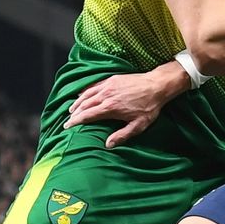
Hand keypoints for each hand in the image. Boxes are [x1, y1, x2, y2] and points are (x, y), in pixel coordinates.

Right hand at [65, 63, 190, 147]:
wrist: (157, 85)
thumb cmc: (149, 106)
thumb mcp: (138, 125)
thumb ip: (122, 135)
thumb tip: (107, 145)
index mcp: (110, 108)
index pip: (87, 115)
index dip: (75, 121)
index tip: (67, 126)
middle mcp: (106, 95)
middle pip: (84, 104)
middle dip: (74, 113)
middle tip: (68, 120)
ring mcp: (108, 85)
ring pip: (87, 94)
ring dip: (77, 102)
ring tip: (72, 109)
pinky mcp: (111, 79)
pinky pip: (94, 85)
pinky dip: (85, 91)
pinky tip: (82, 94)